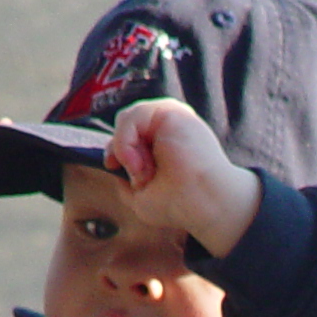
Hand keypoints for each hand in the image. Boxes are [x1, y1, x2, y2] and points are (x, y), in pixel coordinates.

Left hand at [103, 99, 262, 259]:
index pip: (127, 135)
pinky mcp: (171, 112)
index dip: (117, 153)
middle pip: (125, 126)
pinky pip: (132, 117)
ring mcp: (170, 117)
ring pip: (126, 120)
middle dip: (123, 153)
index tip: (124, 174)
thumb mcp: (139, 195)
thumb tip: (112, 159)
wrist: (204, 205)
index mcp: (163, 142)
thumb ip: (123, 177)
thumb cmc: (181, 204)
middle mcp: (167, 127)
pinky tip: (138, 161)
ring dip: (125, 150)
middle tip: (141, 178)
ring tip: (142, 172)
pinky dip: (126, 141)